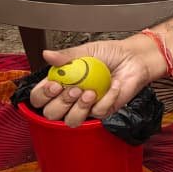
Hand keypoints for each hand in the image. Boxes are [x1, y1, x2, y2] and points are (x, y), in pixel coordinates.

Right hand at [28, 34, 165, 126]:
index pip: (39, 97)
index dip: (42, 95)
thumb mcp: (87, 50)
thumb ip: (67, 56)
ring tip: (89, 92)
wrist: (133, 58)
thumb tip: (47, 55)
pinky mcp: (103, 110)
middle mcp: (70, 96)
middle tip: (74, 89)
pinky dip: (106, 99)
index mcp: (61, 81)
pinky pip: (98, 113)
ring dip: (79, 108)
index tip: (55, 85)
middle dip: (61, 103)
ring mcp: (86, 106)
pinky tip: (113, 86)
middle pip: (51, 114)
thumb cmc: (110, 54)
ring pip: (71, 121)